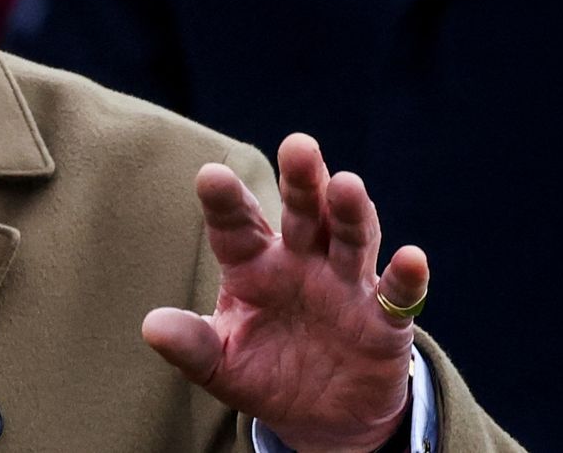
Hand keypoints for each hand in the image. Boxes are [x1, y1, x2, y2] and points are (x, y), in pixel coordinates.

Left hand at [143, 133, 426, 452]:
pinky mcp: (384, 319)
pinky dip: (405, 277)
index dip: (225, 202)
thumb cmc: (264, 373)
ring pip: (350, 237)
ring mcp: (345, 284)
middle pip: (302, 212)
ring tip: (347, 186)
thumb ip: (191, 344)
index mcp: (254, 263)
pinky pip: (397, 295)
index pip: (237, 225)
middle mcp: (301, 260)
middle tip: (297, 146)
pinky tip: (412, 258)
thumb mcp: (220, 364)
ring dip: (349, 212)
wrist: (321, 416)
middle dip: (301, 180)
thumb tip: (151, 326)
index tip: (210, 176)